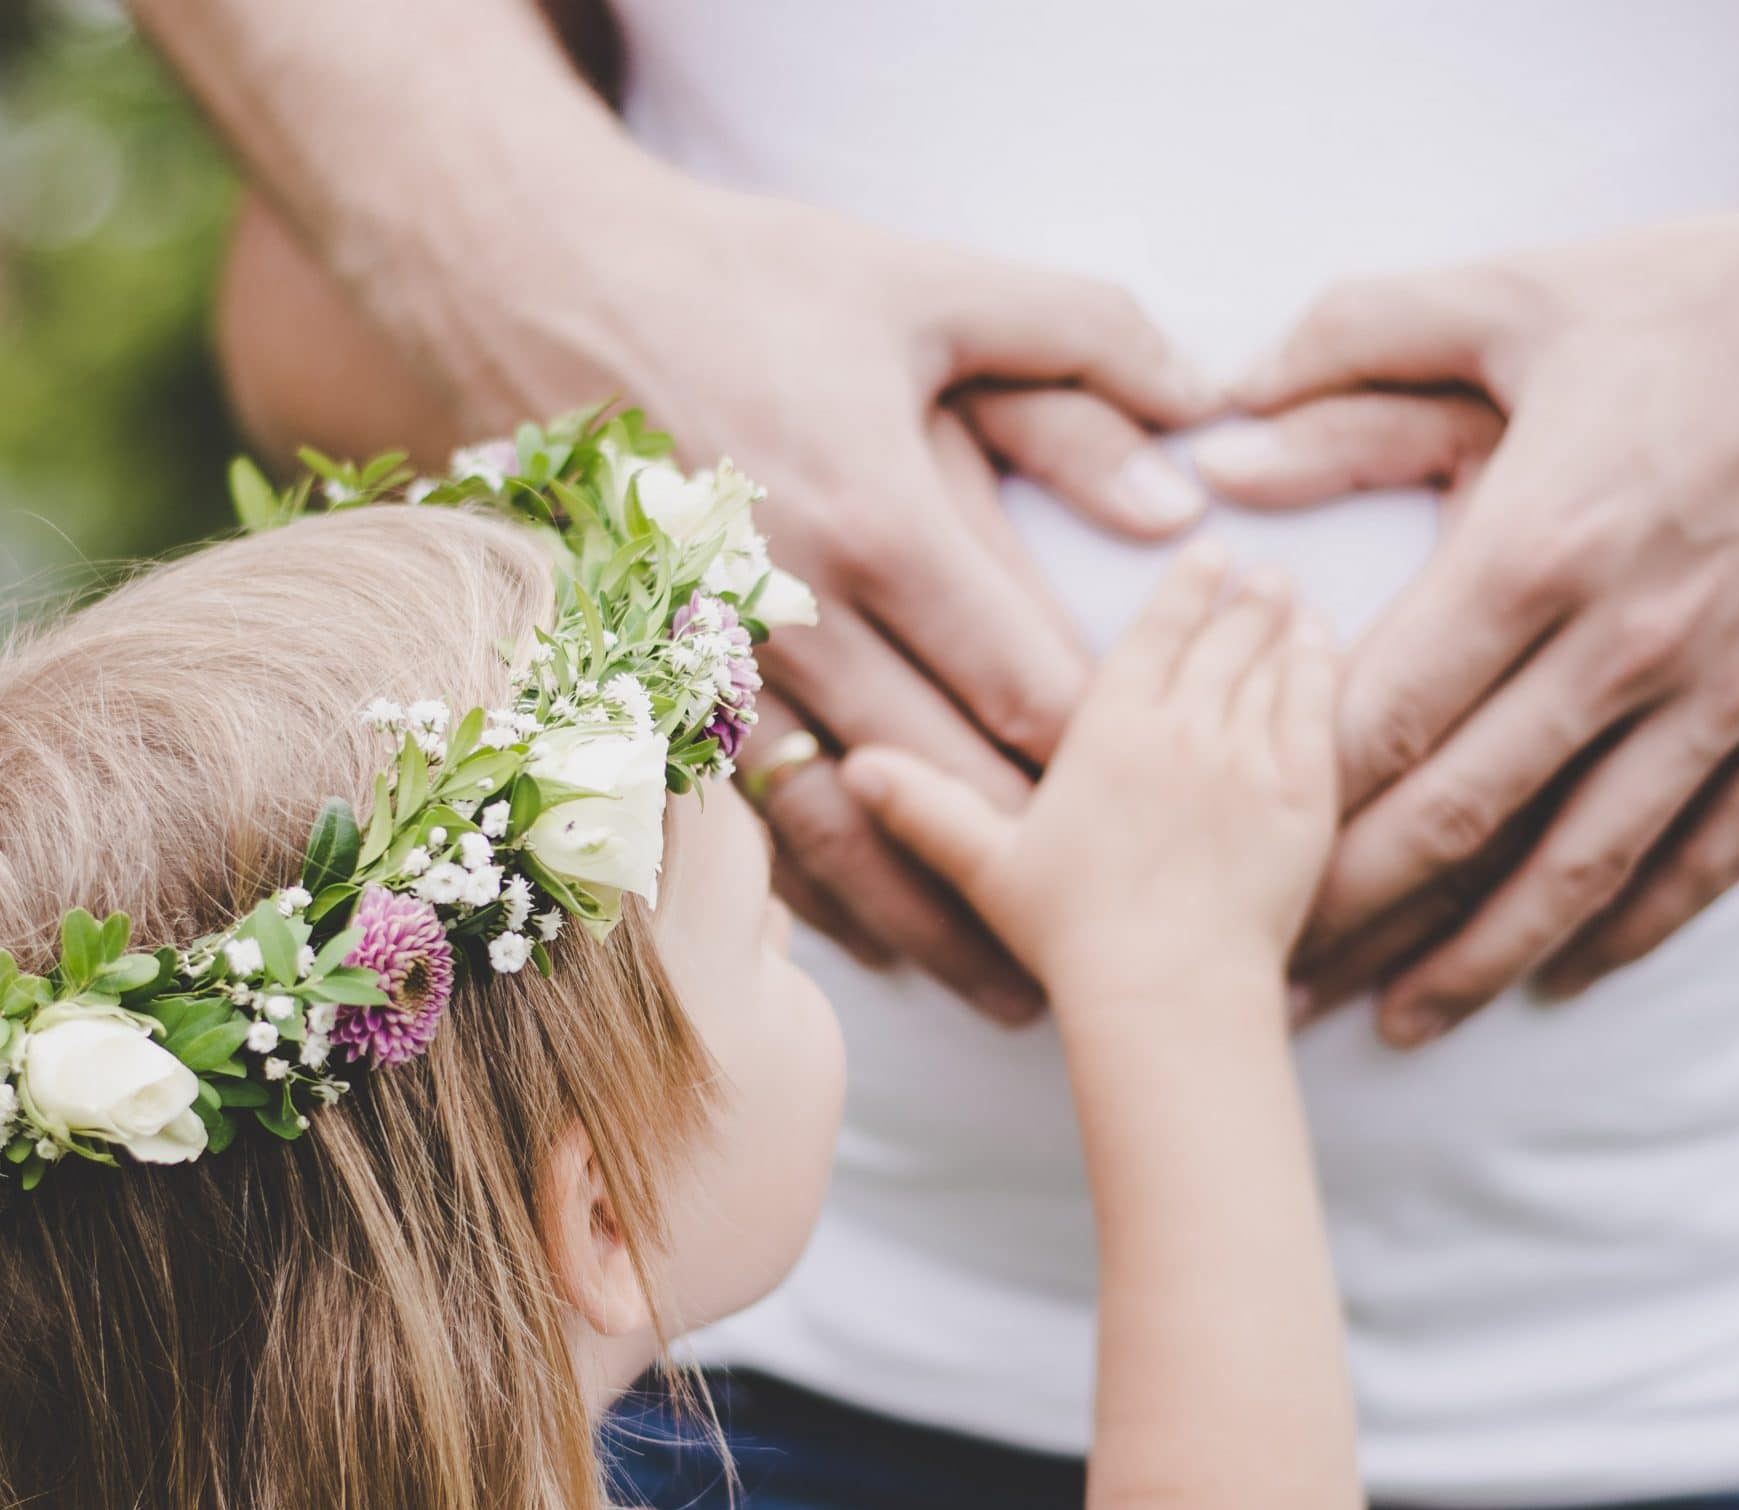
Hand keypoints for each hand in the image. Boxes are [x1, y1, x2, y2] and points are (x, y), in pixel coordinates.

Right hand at [443, 171, 1215, 1019]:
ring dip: (929, 917)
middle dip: (1034, 869)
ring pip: (842, 829)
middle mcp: (800, 615)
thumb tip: (1197, 451)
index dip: (1103, 759)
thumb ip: (1082, 348)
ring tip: (1011, 993)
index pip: (1021, 680)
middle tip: (1122, 941)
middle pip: (944, 782)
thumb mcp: (928, 290)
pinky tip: (878, 944)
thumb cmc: (750, 285)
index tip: (1174, 814)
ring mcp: (722, 661)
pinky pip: (748, 819)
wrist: (541, 290)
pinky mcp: (664, 680)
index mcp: (881, 520)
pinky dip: (816, 893)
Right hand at [841, 545, 1338, 995]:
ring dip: (1284, 626)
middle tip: (1261, 570)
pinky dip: (1323, 671)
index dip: (1182, 591)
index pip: (1153, 636)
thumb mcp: (990, 868)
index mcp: (1107, 731)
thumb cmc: (1074, 940)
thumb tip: (855, 767)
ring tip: (1294, 597)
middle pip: (1219, 642)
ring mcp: (1247, 758)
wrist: (1167, 992)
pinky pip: (1318, 711)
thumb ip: (929, 808)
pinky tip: (1325, 648)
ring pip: (1270, 666)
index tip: (1206, 551)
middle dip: (1242, 600)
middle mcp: (1181, 728)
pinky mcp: (1302, 798)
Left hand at [1226, 200, 1738, 1043]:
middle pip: (1461, 819)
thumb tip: (1216, 414)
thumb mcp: (1513, 294)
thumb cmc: (1704, 293)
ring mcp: (1734, 690)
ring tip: (1397, 1021)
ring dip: (1480, 957)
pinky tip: (1565, 976)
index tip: (1231, 863)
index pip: (1385, 722)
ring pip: (1582, 867)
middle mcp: (1631, 642)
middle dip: (1356, 915)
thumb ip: (1349, 344)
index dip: (1295, 812)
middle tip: (1281, 981)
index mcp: (1537, 547)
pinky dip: (1635, 926)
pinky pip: (1714, 852)